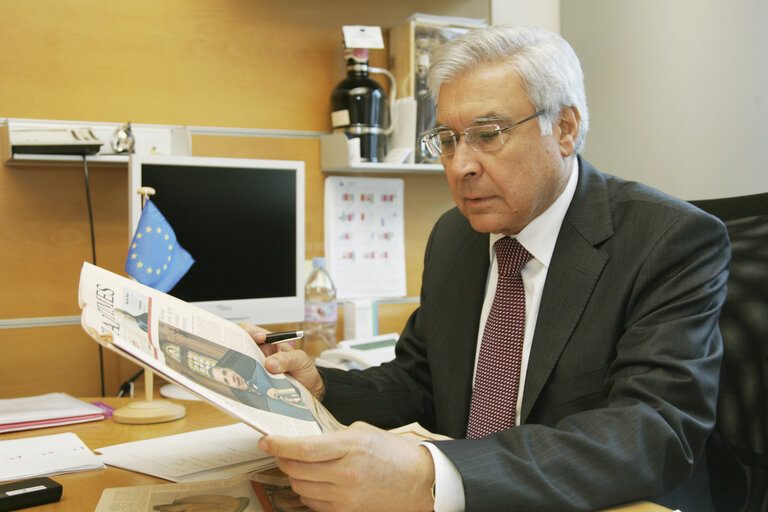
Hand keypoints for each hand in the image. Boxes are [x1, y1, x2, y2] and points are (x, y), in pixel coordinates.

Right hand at [239, 322, 325, 399]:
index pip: (249, 330)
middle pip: (238, 347)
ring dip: (242, 367)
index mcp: (267, 342)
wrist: (309, 390)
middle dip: (239, 349)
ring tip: (249, 372)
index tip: (260, 338)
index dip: (249, 331)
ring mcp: (254, 370)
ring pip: (240, 365)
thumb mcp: (300, 360)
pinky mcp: (254, 384)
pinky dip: (245, 382)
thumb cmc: (303, 370)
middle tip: (247, 357)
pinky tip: (249, 385)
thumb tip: (269, 363)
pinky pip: (245, 382)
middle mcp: (257, 355)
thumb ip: (287, 359)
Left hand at [258, 422, 435, 511]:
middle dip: (282, 459)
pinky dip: (306, 491)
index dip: (279, 445)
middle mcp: (346, 474)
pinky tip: (313, 480)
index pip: (304, 448)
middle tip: (279, 450)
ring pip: (300, 487)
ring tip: (299, 465)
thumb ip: (333, 436)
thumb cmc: (393, 454)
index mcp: (351, 447)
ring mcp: (345, 497)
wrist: (419, 483)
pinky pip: (313, 502)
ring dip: (293, 475)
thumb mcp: (364, 432)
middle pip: (297, 469)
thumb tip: (305, 441)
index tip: (266, 441)